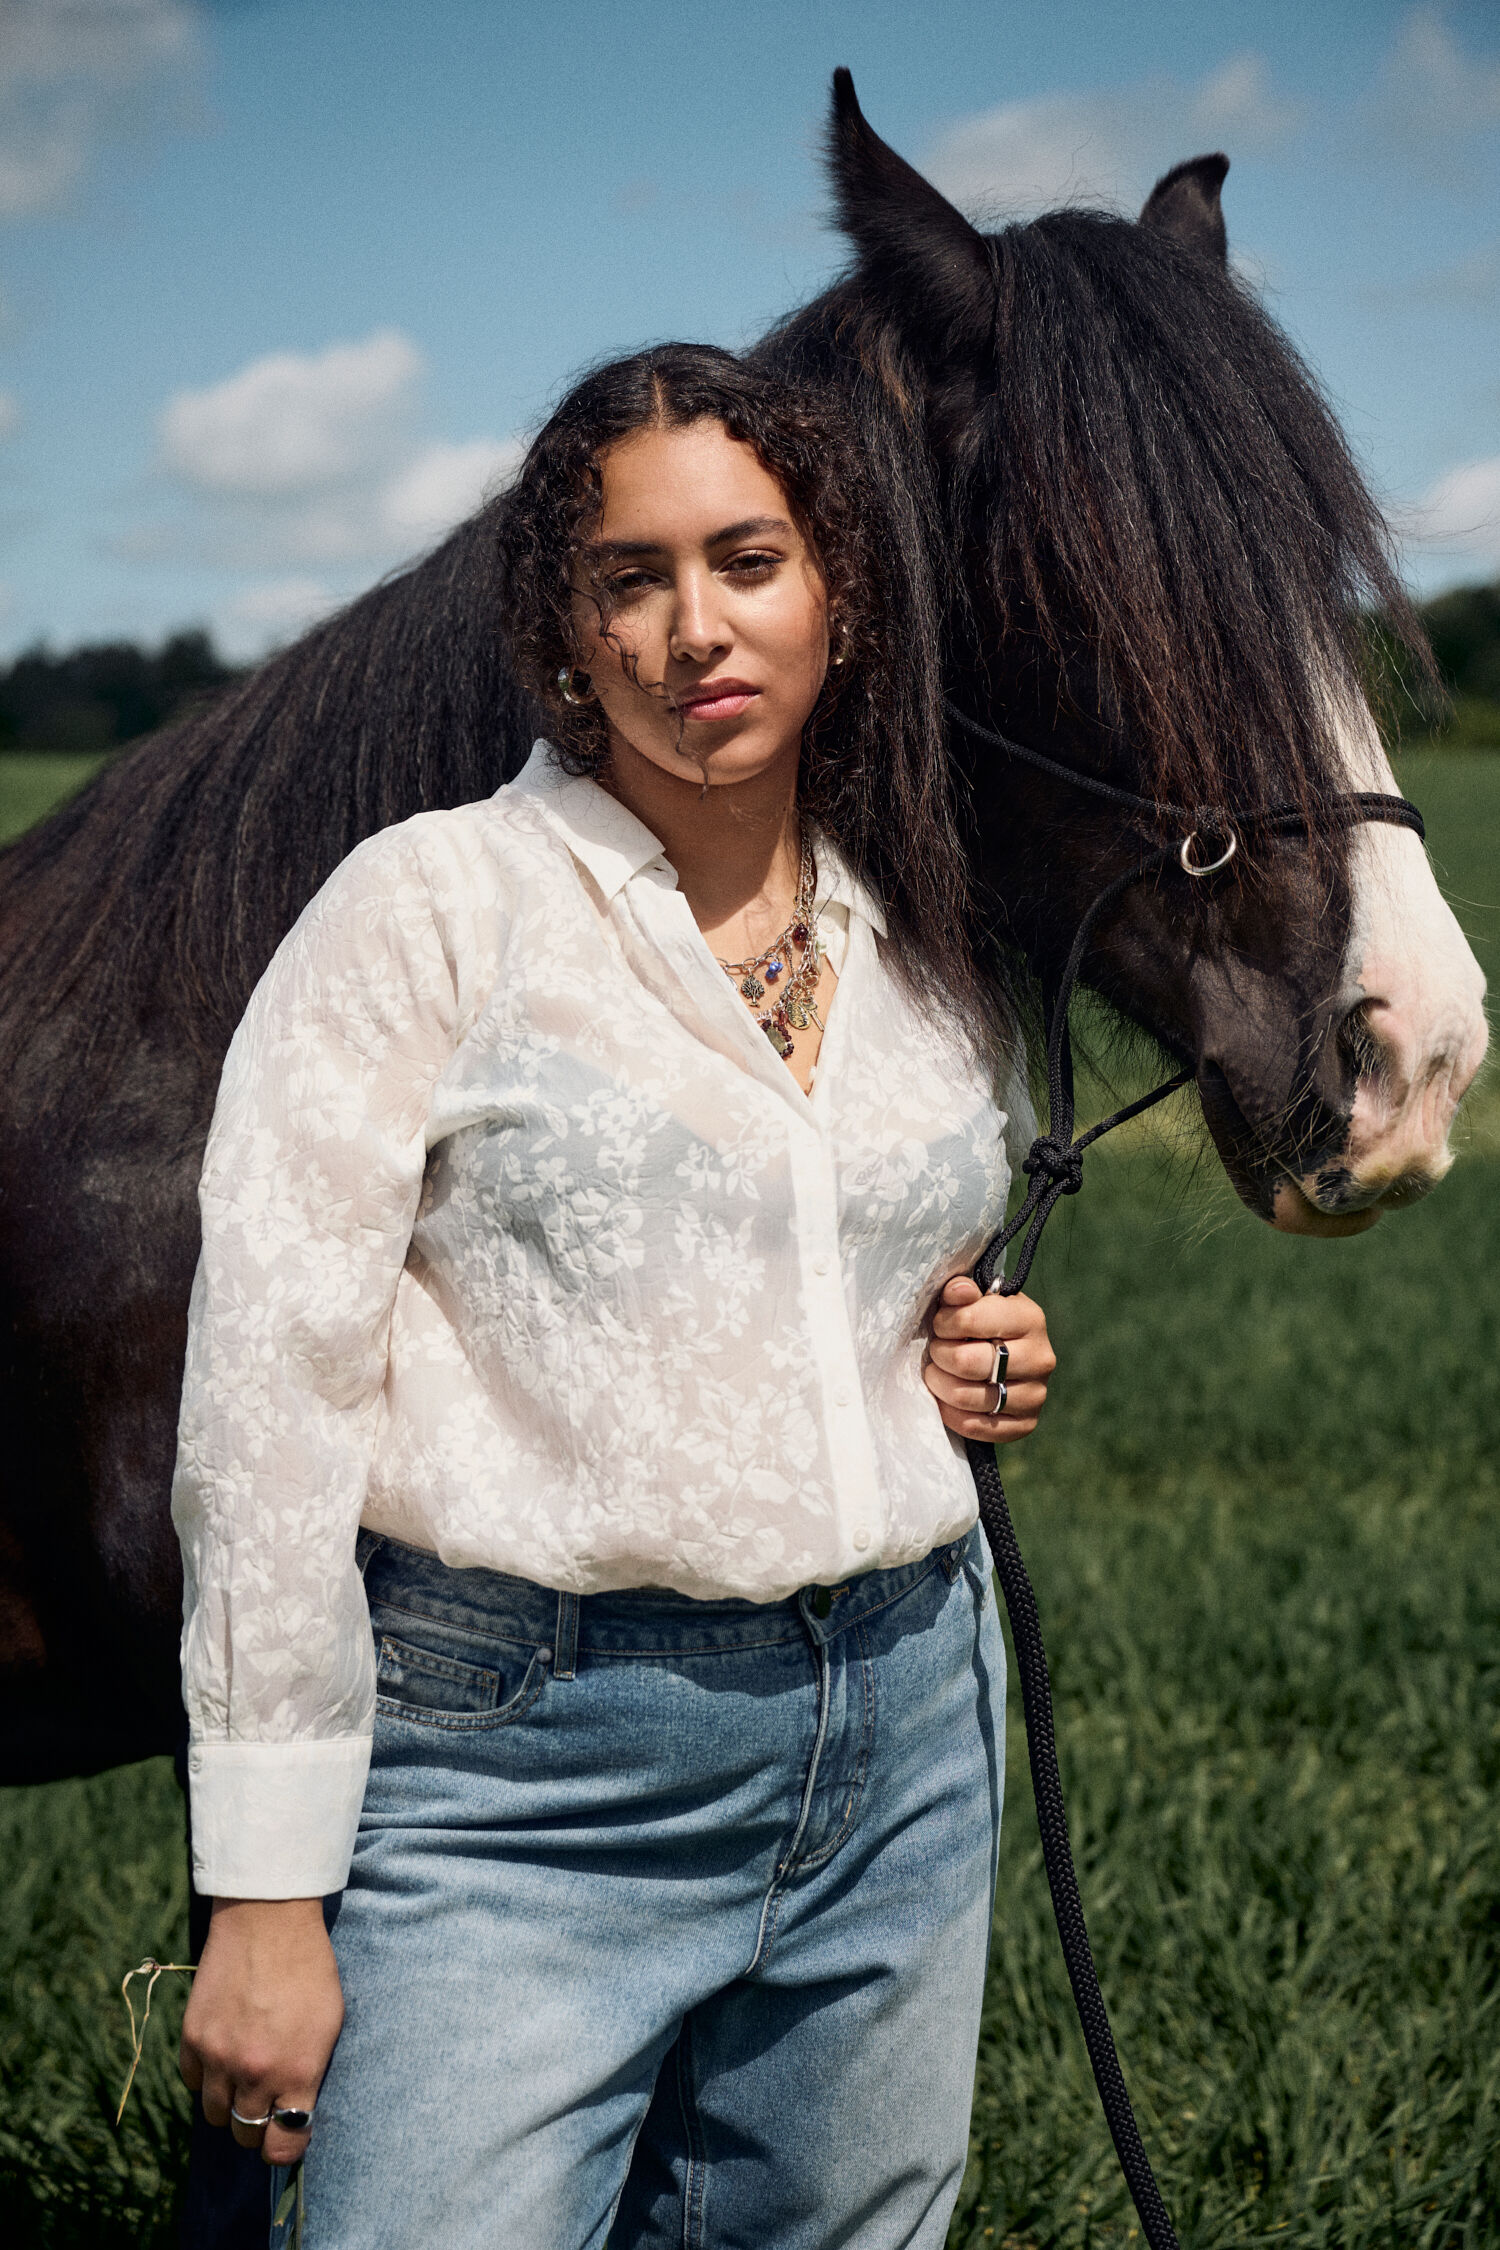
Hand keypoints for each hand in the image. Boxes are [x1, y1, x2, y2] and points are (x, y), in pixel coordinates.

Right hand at [179, 1897, 343, 2167]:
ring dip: (230, 2103)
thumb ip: (310, 2073)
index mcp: (297, 2071)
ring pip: (216, 2115)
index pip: (282, 2145)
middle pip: (245, 2134)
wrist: (268, 1919)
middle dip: (258, 2124)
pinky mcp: (191, 2038)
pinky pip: (193, 2083)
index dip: (285, 2147)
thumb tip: (296, 2112)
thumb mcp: (330, 2023)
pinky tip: (223, 2053)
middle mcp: (254, 2072)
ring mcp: (218, 2057)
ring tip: (244, 2076)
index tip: (288, 2134)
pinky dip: (206, 2077)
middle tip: (267, 2101)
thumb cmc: (310, 1968)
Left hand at [922, 1276, 1055, 1442]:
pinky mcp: (1025, 1424)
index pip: (971, 1320)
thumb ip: (961, 1291)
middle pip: (968, 1362)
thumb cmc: (982, 1323)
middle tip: (936, 1351)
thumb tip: (958, 1291)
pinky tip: (946, 1399)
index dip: (945, 1323)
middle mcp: (1040, 1358)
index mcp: (1029, 1318)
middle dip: (941, 1355)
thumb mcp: (974, 1301)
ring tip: (937, 1373)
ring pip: (968, 1397)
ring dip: (940, 1385)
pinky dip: (951, 1414)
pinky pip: (975, 1427)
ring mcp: (1036, 1394)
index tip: (940, 1324)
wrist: (1003, 1358)